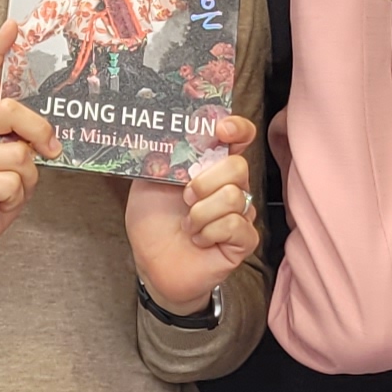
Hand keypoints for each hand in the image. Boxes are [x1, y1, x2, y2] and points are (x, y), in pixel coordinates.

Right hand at [0, 18, 56, 274]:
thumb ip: (20, 143)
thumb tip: (48, 137)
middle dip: (39, 128)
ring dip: (27, 178)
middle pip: (10, 108)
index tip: (13, 24)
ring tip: (10, 190)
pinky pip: (13, 182)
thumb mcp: (6, 165)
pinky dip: (16, 197)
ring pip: (20, 153)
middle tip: (50, 149)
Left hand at [125, 112, 262, 310]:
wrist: (152, 263)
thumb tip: (167, 132)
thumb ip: (160, 156)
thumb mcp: (147, 182)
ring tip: (188, 224)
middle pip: (238, 167)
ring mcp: (240, 212)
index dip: (237, 129)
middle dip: (204, 182)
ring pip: (233, 197)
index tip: (220, 130)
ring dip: (200, 213)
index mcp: (211, 165)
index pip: (239, 136)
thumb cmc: (152, 221)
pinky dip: (209, 233)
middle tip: (185, 198)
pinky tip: (199, 239)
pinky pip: (235, 225)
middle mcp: (230, 185)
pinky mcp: (244, 240)